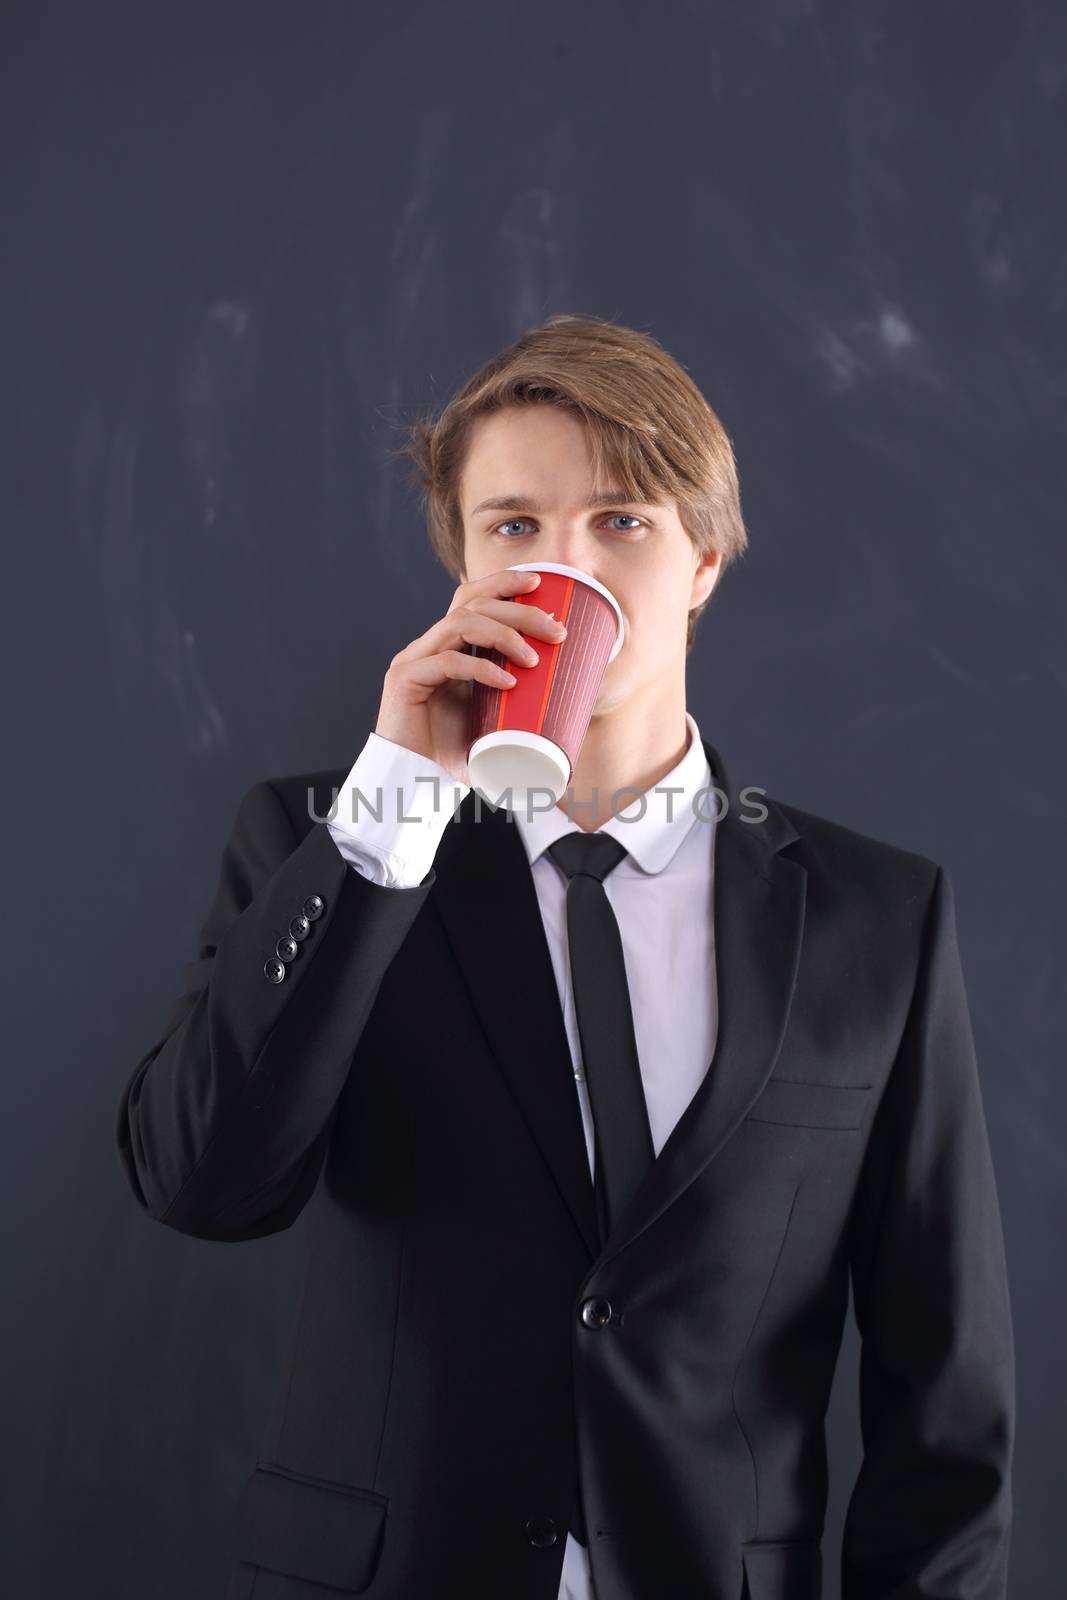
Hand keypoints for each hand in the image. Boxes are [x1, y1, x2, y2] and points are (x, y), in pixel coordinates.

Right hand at [374, 568, 567, 786]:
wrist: (415, 784)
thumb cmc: (455, 756)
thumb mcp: (495, 722)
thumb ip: (521, 704)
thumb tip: (573, 704)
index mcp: (447, 648)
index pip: (471, 598)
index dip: (502, 582)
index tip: (538, 583)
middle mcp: (428, 647)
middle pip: (473, 604)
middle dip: (518, 611)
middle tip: (555, 630)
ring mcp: (414, 660)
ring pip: (461, 623)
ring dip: (504, 635)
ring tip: (534, 658)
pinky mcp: (405, 680)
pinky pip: (447, 662)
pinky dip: (481, 669)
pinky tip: (508, 683)